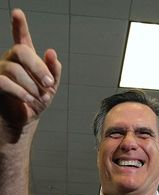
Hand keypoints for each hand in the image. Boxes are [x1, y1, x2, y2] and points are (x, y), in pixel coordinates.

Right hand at [0, 9, 60, 139]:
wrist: (27, 118)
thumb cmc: (38, 100)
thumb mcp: (51, 86)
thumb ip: (54, 70)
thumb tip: (51, 52)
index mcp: (26, 59)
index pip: (22, 38)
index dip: (19, 26)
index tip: (18, 13)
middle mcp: (11, 60)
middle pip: (21, 51)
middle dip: (38, 68)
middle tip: (50, 84)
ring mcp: (1, 71)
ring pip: (14, 69)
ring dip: (32, 86)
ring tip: (40, 98)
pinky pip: (4, 82)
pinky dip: (20, 92)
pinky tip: (29, 100)